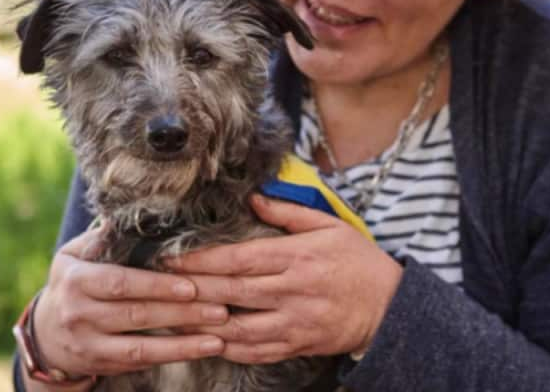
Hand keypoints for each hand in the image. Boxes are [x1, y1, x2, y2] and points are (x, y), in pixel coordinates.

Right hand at [32, 225, 227, 378]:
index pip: (119, 282)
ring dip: (183, 343)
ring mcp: (88, 344)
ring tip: (218, 335)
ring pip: (140, 346)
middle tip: (219, 308)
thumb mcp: (75, 254)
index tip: (190, 285)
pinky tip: (201, 350)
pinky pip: (140, 363)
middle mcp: (78, 314)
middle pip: (136, 314)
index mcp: (75, 279)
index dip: (155, 285)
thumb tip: (134, 212)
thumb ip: (103, 238)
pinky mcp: (100, 365)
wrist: (46, 334)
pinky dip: (172, 357)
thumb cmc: (73, 281)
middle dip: (181, 312)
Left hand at [165, 194, 402, 364]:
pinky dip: (228, 348)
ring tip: (173, 317)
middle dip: (192, 289)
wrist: (390, 306)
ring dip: (202, 324)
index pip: (239, 258)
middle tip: (159, 286)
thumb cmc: (358, 261)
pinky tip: (207, 342)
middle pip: (231, 292)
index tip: (172, 257)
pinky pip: (256, 352)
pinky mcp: (298, 345)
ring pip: (238, 327)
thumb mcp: (329, 226)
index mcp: (296, 257)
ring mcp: (294, 322)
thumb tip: (254, 197)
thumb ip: (289, 213)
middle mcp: (292, 291)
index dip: (202, 259)